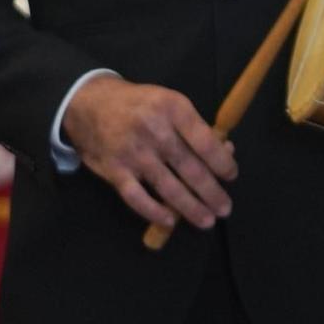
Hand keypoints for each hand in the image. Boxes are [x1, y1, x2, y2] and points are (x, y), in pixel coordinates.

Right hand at [62, 75, 236, 230]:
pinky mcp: (115, 170)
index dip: (222, 162)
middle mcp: (155, 131)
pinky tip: (170, 221)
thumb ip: (195, 128)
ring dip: (190, 207)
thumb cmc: (140, 104)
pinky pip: (136, 197)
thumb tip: (226, 151)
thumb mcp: (170, 103)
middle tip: (225, 208)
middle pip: (189, 168)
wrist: (92, 103)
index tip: (231, 176)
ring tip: (207, 220)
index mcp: (174, 109)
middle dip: (211, 192)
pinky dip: (154, 211)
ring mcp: (134, 152)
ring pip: (167, 186)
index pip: (205, 141)